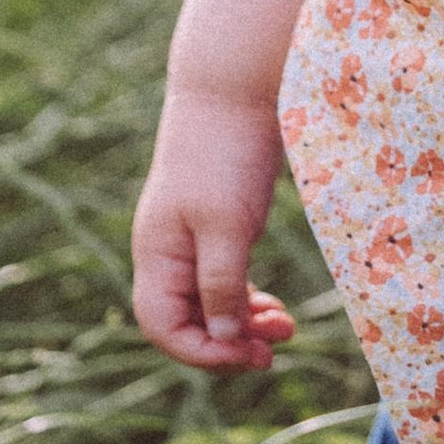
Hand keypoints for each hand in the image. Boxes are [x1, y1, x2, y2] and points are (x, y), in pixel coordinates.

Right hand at [132, 86, 297, 371]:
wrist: (236, 88)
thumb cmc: (226, 154)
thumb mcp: (226, 226)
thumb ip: (222, 285)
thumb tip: (225, 342)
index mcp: (157, 255)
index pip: (163, 328)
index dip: (204, 353)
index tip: (252, 355)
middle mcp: (167, 253)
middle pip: (188, 322)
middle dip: (231, 342)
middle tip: (277, 345)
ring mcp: (190, 238)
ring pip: (210, 303)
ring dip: (244, 322)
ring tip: (286, 326)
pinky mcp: (217, 223)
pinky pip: (224, 280)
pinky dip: (248, 298)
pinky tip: (274, 305)